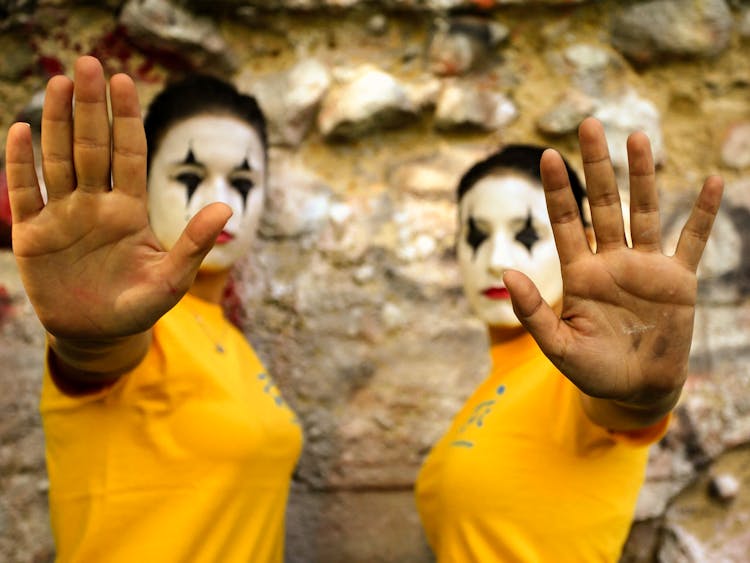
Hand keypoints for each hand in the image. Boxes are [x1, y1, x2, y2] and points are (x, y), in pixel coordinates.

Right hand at [6, 56, 230, 340]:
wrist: (98, 334)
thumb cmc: (139, 306)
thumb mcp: (171, 279)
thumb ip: (194, 244)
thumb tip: (226, 208)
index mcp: (129, 210)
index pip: (129, 155)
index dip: (126, 120)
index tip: (125, 82)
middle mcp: (96, 204)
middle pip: (92, 147)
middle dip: (91, 107)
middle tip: (88, 64)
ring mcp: (64, 216)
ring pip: (59, 160)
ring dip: (57, 123)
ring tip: (60, 84)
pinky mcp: (34, 234)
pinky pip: (25, 193)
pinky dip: (21, 164)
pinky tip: (21, 130)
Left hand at [504, 117, 722, 424]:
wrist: (635, 390)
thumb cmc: (592, 370)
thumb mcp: (557, 345)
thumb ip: (531, 312)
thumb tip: (507, 274)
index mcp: (580, 273)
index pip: (565, 222)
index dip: (556, 189)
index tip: (544, 155)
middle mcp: (611, 261)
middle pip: (602, 203)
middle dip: (595, 166)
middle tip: (588, 124)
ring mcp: (646, 267)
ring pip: (642, 211)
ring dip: (641, 176)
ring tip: (636, 137)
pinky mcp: (678, 281)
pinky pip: (692, 240)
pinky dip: (702, 214)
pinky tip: (712, 182)